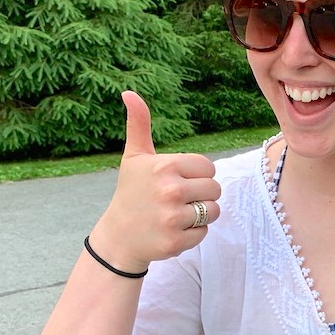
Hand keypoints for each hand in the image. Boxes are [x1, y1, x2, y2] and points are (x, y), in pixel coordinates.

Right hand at [87, 91, 220, 273]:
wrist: (119, 236)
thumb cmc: (131, 192)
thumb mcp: (134, 157)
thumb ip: (139, 124)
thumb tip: (129, 92)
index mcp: (165, 166)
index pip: (208, 167)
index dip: (196, 175)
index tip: (177, 181)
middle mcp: (170, 190)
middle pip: (215, 189)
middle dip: (201, 195)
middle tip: (177, 199)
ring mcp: (173, 218)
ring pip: (213, 211)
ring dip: (200, 214)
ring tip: (177, 214)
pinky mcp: (176, 241)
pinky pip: (204, 233)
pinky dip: (192, 233)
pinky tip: (172, 230)